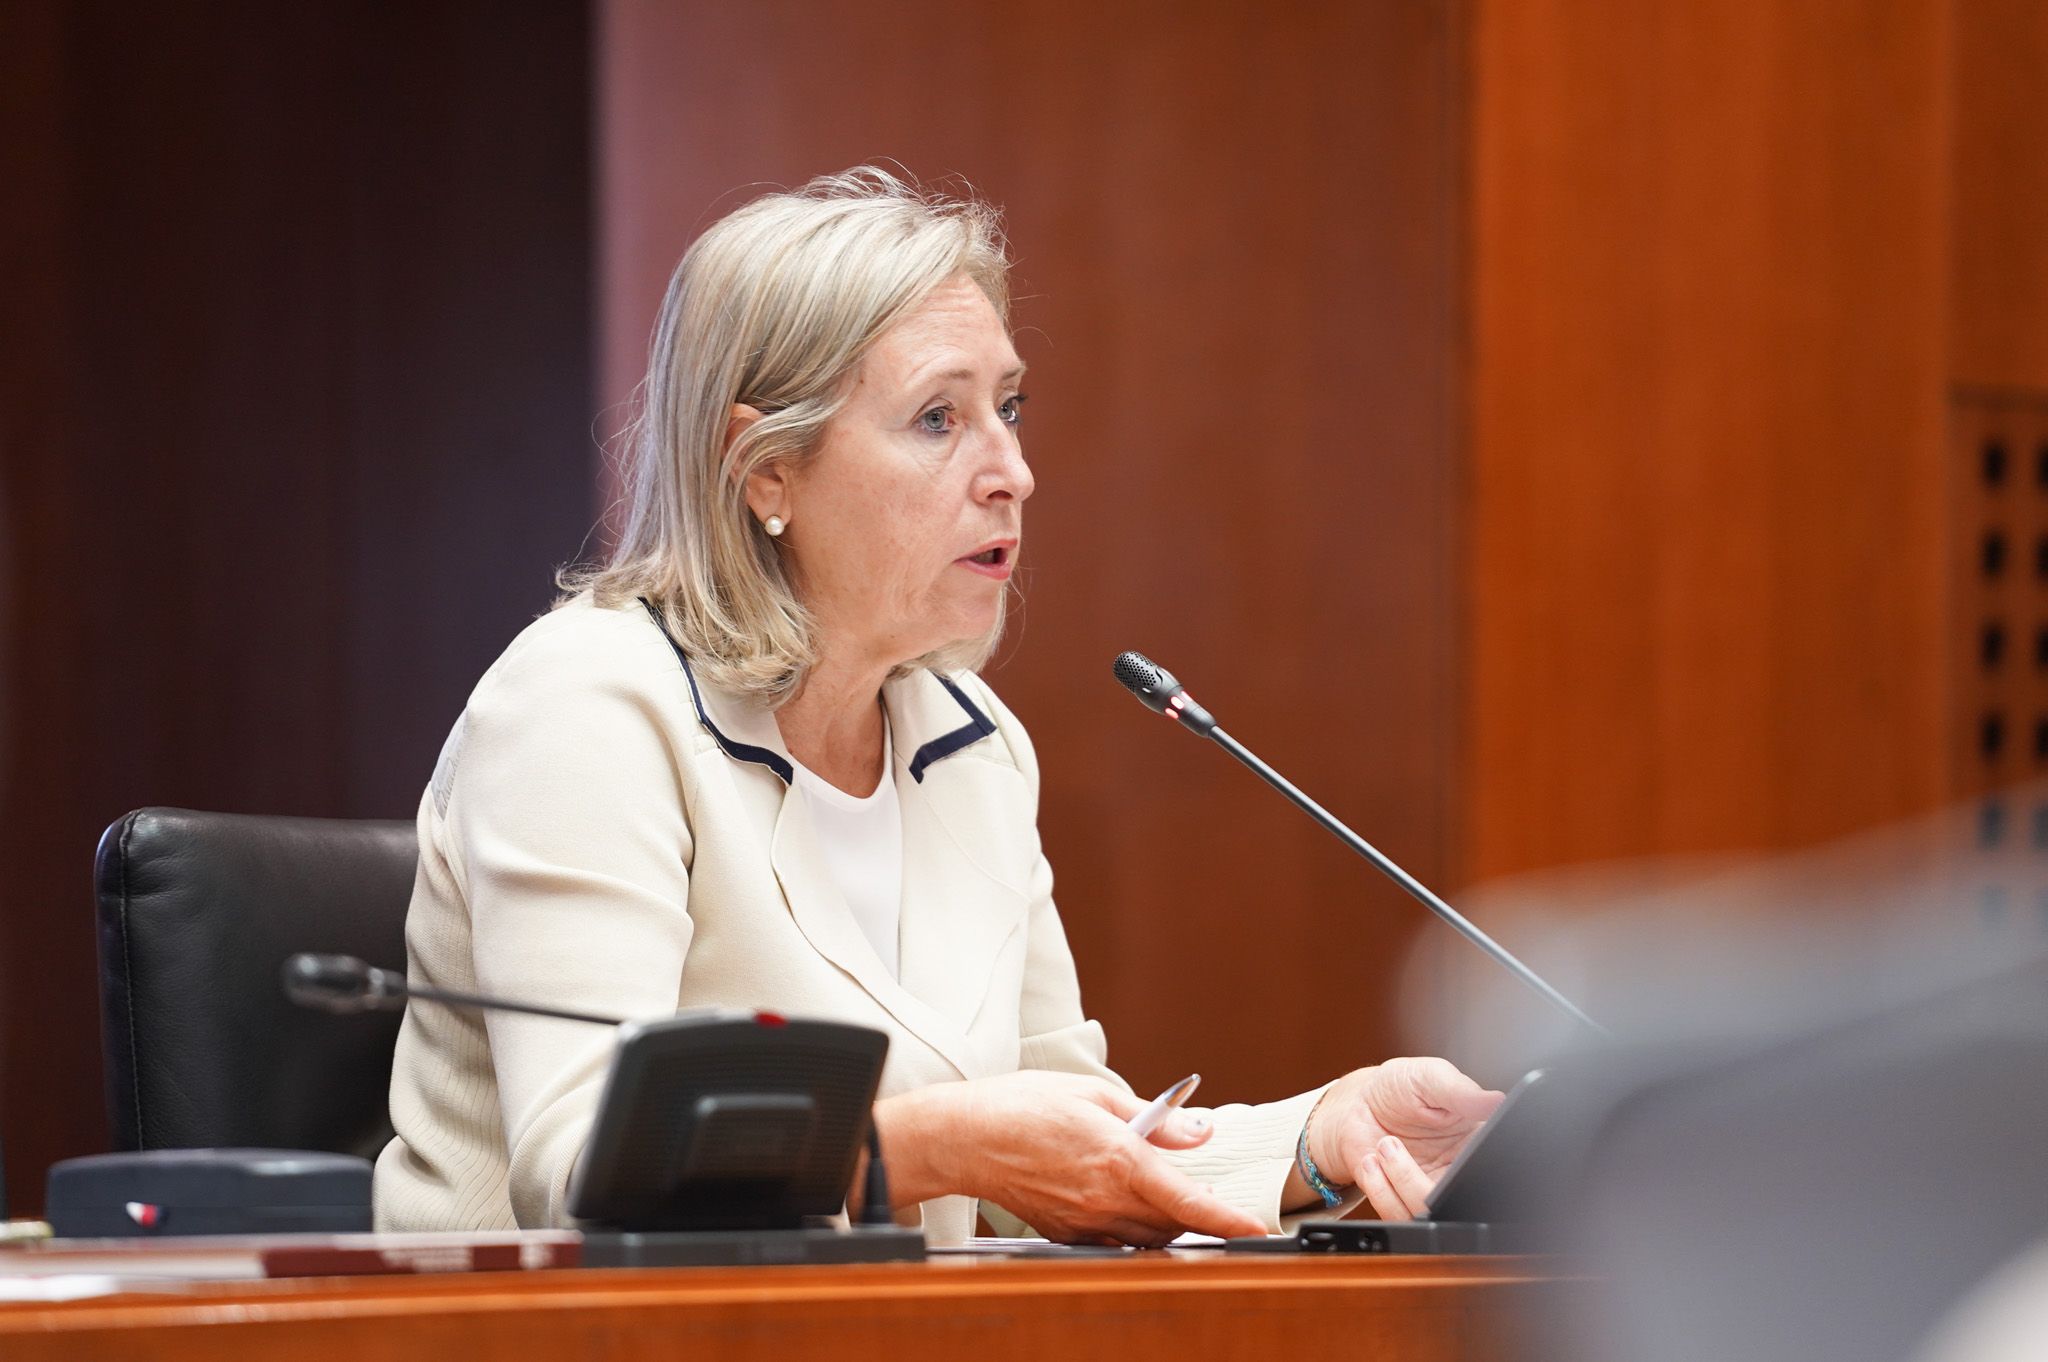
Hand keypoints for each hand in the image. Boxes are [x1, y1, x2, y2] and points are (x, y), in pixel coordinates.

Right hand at [880, 1071, 1267, 1246]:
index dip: (1227, 1219)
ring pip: (1147, 1235)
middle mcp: (1105, 1198)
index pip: (1188, 1200)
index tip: (1254, 1228)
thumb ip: (1153, 1119)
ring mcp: (1084, 1221)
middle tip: (1208, 1192)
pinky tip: (1123, 1200)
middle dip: (1198, 1212)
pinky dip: (1132, 1226)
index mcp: (1119, 1159)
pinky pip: (1115, 1239)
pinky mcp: (1066, 1231)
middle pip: (1174, 1222)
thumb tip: (1199, 1130)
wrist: (966, 1137)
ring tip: (1166, 1192)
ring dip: (1167, 1220)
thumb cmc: (1023, 1105)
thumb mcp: (1094, 1095)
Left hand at [1306, 1058, 1503, 1219]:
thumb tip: (1497, 1100)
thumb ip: (1462, 1092)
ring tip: (1385, 1145)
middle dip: (1427, 1181)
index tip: (1454, 1150)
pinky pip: (1397, 1215)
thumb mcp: (1432, 1078)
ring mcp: (1428, 1192)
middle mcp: (1456, 1175)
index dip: (1477, 1170)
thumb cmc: (1400, 1087)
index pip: (1495, 1174)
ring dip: (1400, 1180)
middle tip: (1396, 1143)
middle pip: (1460, 1204)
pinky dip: (1380, 1189)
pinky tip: (1372, 1160)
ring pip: (1427, 1215)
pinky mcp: (1400, 1202)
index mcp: (1477, 1146)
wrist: (1359, 1103)